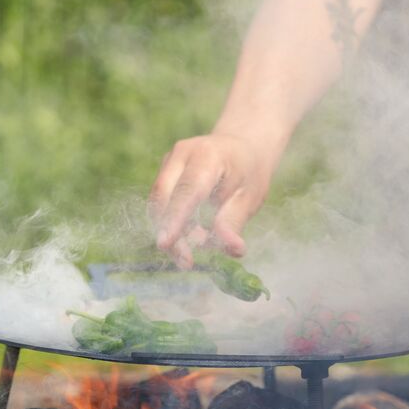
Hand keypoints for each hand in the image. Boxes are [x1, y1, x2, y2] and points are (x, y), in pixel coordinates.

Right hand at [150, 133, 273, 267]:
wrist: (243, 146)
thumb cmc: (248, 172)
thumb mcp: (250, 197)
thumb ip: (234, 222)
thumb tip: (232, 249)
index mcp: (208, 156)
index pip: (187, 190)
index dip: (175, 218)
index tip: (165, 244)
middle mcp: (182, 153)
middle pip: (164, 196)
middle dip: (170, 233)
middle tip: (186, 261)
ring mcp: (170, 160)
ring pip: (158, 202)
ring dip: (172, 231)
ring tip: (193, 251)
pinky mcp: (164, 171)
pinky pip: (161, 202)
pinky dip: (172, 223)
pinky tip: (192, 234)